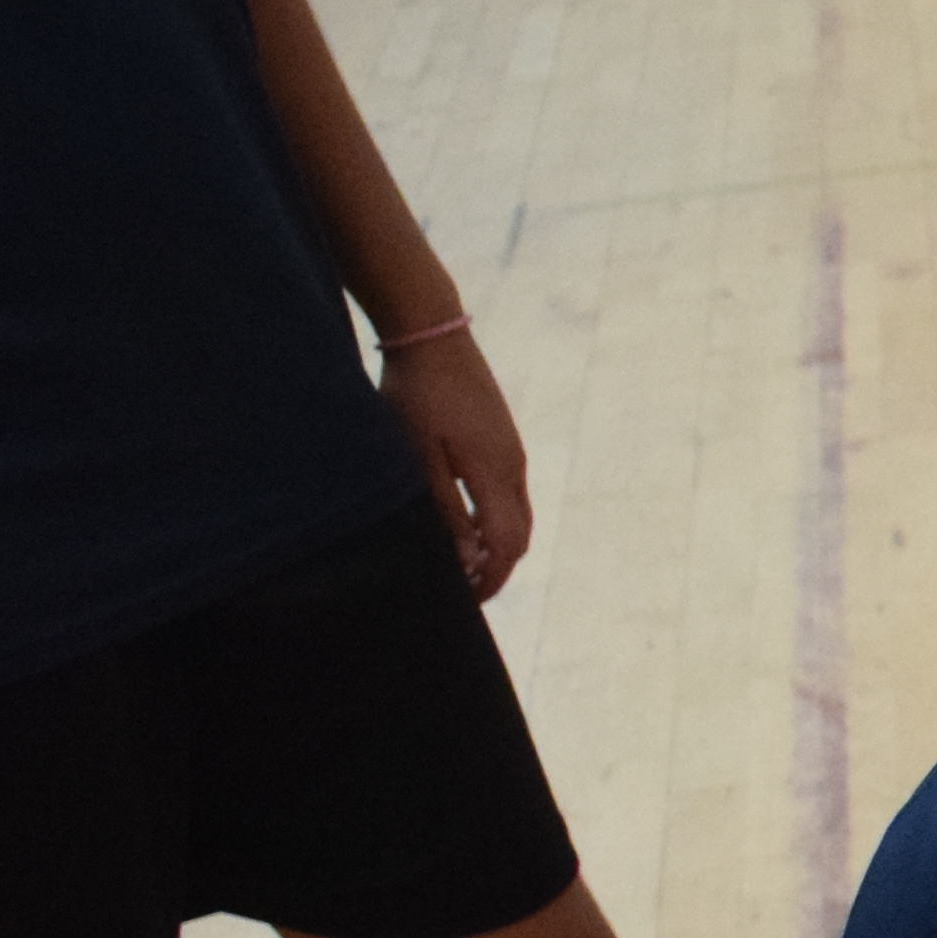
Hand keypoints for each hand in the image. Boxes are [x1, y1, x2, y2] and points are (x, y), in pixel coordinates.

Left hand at [383, 325, 536, 598]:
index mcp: (497, 474)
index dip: (492, 580)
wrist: (432, 333)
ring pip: (517, 513)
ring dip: (497, 543)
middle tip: (466, 592)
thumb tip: (465, 558)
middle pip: (521, 534)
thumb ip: (444, 510)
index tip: (466, 603)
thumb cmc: (416, 395)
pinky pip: (508, 491)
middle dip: (498, 568)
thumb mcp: (419, 458)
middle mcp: (514, 465)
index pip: (508, 546)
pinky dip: (495, 518)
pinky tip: (466, 520)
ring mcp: (511, 449)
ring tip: (464, 561)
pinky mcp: (501, 436)